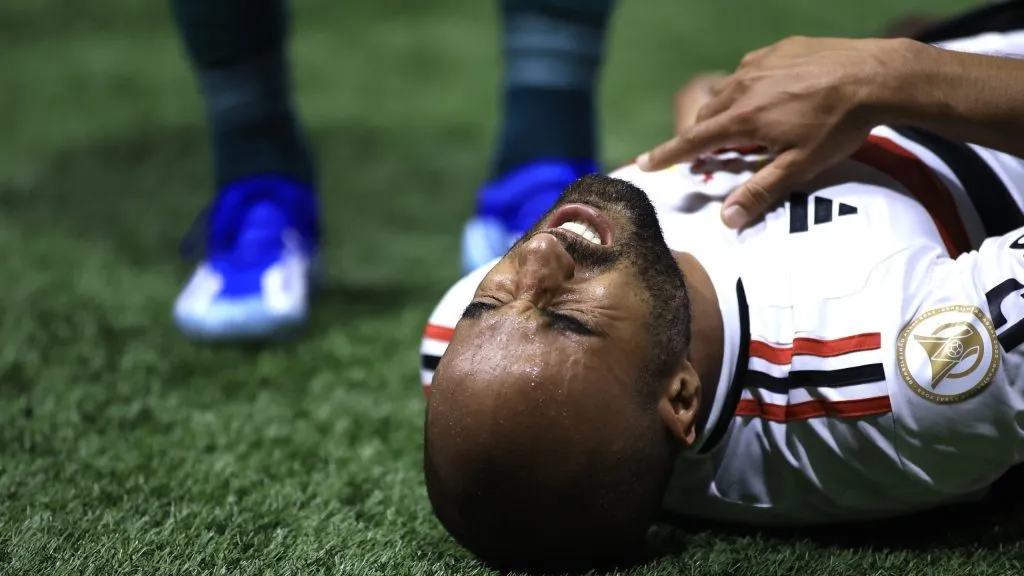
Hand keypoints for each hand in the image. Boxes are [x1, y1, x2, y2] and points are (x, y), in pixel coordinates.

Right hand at [637, 36, 919, 227]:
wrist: (876, 75)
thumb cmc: (838, 125)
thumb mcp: (800, 166)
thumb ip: (760, 191)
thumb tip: (726, 219)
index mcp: (742, 118)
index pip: (692, 140)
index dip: (666, 154)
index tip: (644, 163)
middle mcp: (742, 87)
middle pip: (706, 115)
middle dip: (700, 136)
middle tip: (706, 153)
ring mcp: (760, 64)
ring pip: (726, 91)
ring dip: (724, 111)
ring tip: (740, 126)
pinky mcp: (779, 49)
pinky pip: (750, 71)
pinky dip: (748, 88)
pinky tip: (769, 96)